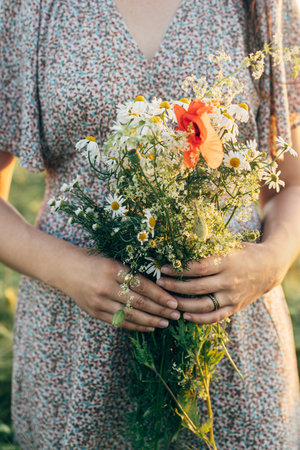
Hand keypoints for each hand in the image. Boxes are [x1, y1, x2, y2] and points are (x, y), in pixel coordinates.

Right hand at [59, 248, 179, 331]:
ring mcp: (99, 302)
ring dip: (150, 321)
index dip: (159, 295)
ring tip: (166, 323)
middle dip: (160, 310)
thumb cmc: (95, 261)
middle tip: (176, 315)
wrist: (66, 269)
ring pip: (130, 315)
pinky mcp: (94, 312)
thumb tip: (161, 285)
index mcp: (112, 269)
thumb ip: (133, 271)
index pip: (141, 285)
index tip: (174, 301)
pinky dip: (135, 326)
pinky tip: (149, 327)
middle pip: (138, 302)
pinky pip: (119, 322)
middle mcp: (105, 287)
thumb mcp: (114, 260)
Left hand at [156, 243, 281, 323]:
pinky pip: (215, 317)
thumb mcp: (229, 245)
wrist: (269, 267)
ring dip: (183, 304)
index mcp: (227, 261)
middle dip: (175, 286)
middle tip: (159, 283)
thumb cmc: (243, 252)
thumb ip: (208, 247)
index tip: (164, 268)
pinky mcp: (235, 307)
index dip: (179, 269)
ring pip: (204, 304)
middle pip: (197, 287)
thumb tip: (180, 244)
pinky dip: (200, 319)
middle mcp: (229, 280)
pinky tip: (185, 316)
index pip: (199, 267)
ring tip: (167, 300)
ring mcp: (233, 296)